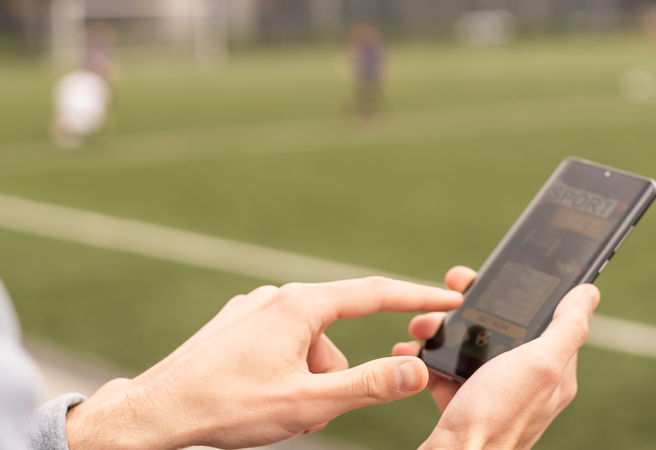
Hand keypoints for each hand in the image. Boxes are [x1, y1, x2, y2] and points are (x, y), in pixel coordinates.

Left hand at [65, 277, 462, 449]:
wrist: (155, 413)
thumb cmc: (226, 406)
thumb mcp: (308, 402)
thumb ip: (369, 385)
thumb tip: (416, 370)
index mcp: (299, 306)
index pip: (374, 293)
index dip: (416, 297)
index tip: (447, 298)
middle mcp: (276, 297)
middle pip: (336, 335)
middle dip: (338, 375)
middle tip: (316, 412)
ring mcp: (253, 309)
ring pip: (307, 346)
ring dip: (308, 380)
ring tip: (279, 411)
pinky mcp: (236, 326)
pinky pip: (280, 346)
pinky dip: (285, 373)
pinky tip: (259, 397)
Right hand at [392, 267, 599, 449]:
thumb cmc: (498, 417)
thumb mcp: (540, 365)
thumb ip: (567, 328)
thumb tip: (589, 293)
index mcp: (551, 371)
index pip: (545, 319)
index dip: (523, 294)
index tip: (497, 275)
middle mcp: (524, 380)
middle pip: (502, 327)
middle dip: (471, 305)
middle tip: (451, 289)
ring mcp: (493, 391)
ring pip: (470, 344)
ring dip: (443, 328)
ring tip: (422, 325)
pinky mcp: (464, 401)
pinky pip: (446, 368)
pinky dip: (429, 357)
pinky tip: (414, 350)